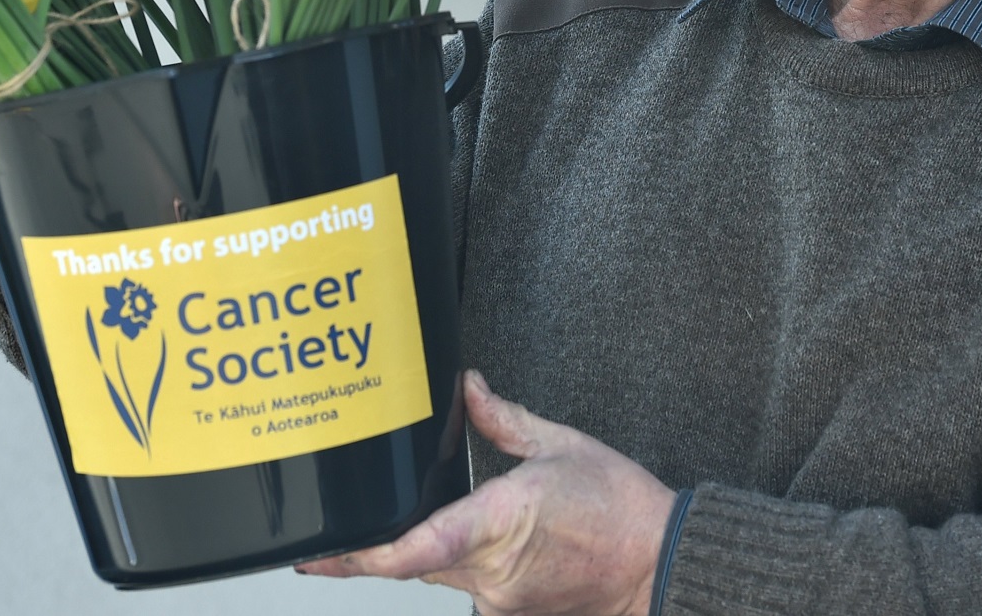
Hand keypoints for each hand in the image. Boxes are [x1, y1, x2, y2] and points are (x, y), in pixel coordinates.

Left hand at [298, 370, 674, 615]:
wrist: (660, 566)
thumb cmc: (621, 508)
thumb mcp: (560, 445)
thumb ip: (503, 419)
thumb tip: (467, 388)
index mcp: (502, 521)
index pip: (418, 547)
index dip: (363, 555)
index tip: (321, 554)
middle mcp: (493, 571)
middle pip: (413, 559)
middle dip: (379, 544)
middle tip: (336, 534)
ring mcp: (501, 600)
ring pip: (439, 573)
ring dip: (431, 548)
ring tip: (446, 517)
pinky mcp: (512, 615)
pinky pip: (470, 586)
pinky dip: (466, 563)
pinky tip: (493, 540)